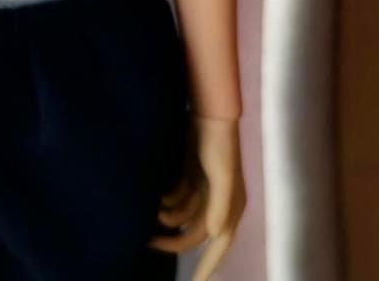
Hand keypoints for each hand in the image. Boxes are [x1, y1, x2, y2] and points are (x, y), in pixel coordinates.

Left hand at [147, 114, 245, 279]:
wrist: (208, 113)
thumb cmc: (218, 145)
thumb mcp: (221, 176)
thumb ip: (219, 206)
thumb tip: (212, 235)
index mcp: (229, 208)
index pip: (218, 247)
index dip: (206, 268)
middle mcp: (218, 204)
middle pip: (195, 234)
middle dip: (174, 240)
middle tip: (148, 241)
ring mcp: (204, 191)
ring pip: (184, 217)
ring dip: (168, 217)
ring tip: (151, 212)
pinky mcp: (192, 177)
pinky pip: (178, 200)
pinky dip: (168, 201)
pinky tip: (157, 197)